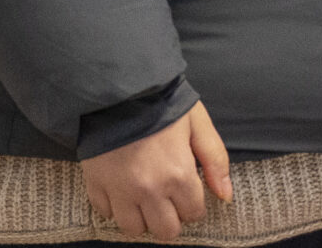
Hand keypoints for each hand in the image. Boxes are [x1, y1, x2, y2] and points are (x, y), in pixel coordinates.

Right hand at [83, 102, 229, 241]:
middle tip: (170, 200)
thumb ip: (215, 160)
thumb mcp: (198, 125)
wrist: (119, 90)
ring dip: (143, 218)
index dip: (195, 205)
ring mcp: (120, 191)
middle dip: (172, 218)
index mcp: (178, 175)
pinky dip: (116, 208)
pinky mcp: (96, 186)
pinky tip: (124, 190)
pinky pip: (106, 214)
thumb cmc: (163, 104)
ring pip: (133, 229)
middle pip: (165, 231)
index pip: (193, 213)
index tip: (190, 193)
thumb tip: (226, 195)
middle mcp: (149, 190)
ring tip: (147, 198)